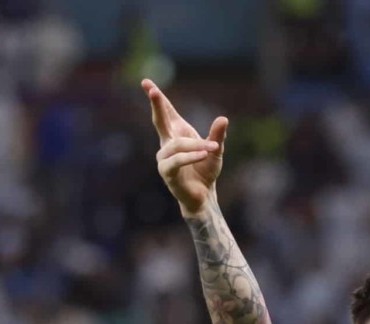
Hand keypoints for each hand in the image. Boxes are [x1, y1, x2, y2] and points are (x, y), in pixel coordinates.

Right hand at [143, 78, 227, 217]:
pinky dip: (190, 156)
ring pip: (177, 145)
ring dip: (196, 146)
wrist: (203, 195)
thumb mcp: (216, 150)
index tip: (146, 82)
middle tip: (152, 90)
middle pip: (160, 121)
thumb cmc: (205, 171)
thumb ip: (217, 136)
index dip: (158, 99)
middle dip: (157, 105)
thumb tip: (223, 119)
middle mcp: (167, 144)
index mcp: (177, 134)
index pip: (166, 113)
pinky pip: (177, 160)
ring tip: (211, 149)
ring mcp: (165, 158)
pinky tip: (203, 154)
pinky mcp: (167, 172)